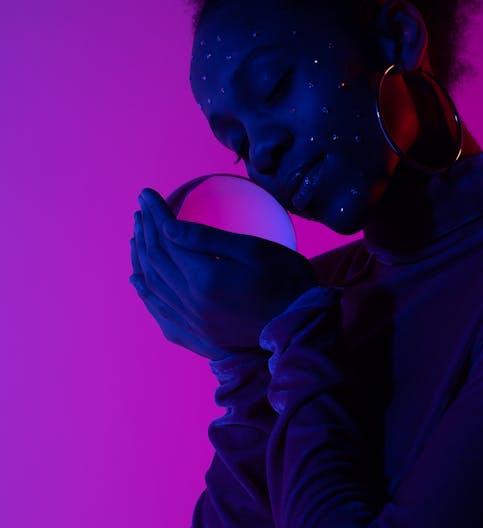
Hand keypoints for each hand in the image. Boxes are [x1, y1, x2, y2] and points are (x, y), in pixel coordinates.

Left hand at [129, 187, 319, 359]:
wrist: (301, 326)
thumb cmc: (286, 279)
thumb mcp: (253, 250)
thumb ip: (207, 239)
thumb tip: (169, 226)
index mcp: (205, 278)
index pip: (168, 239)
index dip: (155, 213)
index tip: (146, 193)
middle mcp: (191, 302)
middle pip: (156, 260)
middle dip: (145, 230)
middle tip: (141, 209)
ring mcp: (192, 321)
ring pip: (152, 285)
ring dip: (140, 257)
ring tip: (136, 234)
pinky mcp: (197, 334)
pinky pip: (160, 310)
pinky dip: (145, 292)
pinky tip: (138, 279)